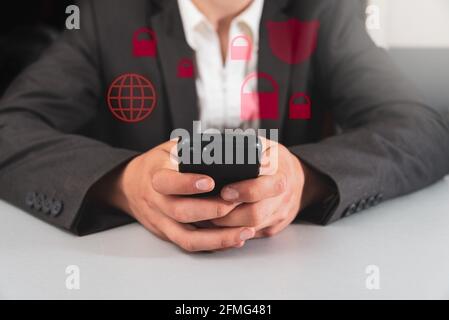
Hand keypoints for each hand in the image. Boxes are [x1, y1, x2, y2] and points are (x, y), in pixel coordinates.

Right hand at [96, 140, 255, 251]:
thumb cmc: (157, 164)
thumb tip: (223, 145)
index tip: (211, 182)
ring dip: (218, 238)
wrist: (129, 186)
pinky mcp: (168, 235)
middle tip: (235, 204)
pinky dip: (214, 245)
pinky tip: (235, 240)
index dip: (187, 183)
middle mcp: (156, 202)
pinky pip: (190, 245)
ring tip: (244, 232)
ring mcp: (161, 222)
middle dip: (211, 210)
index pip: (167, 182)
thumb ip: (191, 148)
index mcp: (155, 175)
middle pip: (180, 212)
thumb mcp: (169, 149)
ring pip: (187, 238)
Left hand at [211, 139, 330, 237]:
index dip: (242, 192)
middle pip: (254, 214)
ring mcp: (278, 216)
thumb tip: (221, 145)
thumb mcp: (267, 146)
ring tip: (206, 215)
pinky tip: (217, 225)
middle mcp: (282, 199)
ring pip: (250, 229)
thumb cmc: (277, 161)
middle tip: (207, 207)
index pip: (261, 188)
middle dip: (227, 213)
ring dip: (226, 225)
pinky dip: (232, 232)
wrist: (301, 181)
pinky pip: (250, 236)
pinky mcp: (272, 228)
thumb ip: (249, 146)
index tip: (224, 190)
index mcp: (280, 176)